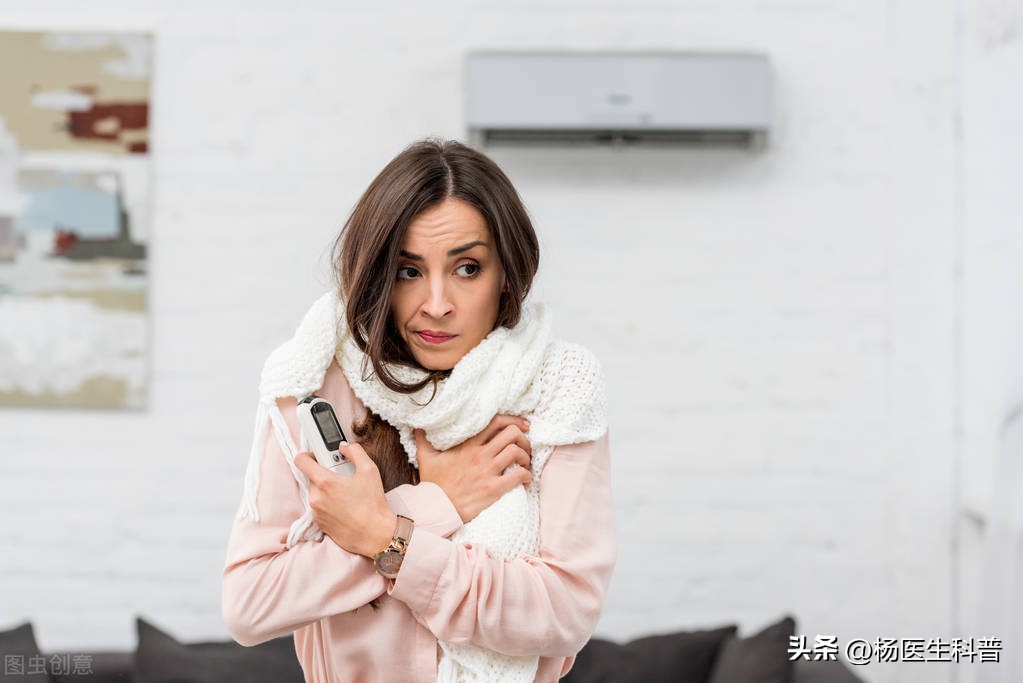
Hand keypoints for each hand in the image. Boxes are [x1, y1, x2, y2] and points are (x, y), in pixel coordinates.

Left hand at [294, 443, 396, 558]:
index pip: (301, 461)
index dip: (308, 454)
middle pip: (312, 477)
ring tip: (348, 493)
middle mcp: (316, 497)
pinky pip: (320, 507)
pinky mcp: (320, 523)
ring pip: (317, 492)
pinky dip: (329, 503)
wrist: (375, 535)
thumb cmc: (373, 505)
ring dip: (328, 489)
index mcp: (324, 482)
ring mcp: (316, 512)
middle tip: (344, 476)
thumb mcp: (369, 471)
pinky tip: (346, 507)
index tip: (318, 456)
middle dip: (326, 474)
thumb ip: (355, 452)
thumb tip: (344, 447)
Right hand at [416, 414, 531, 523]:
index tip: (523, 424)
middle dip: (523, 438)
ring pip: (516, 452)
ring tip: (525, 463)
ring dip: (526, 456)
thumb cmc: (434, 485)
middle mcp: (480, 455)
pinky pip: (517, 476)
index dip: (514, 420)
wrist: (437, 508)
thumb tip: (418, 426)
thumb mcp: (426, 458)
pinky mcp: (493, 489)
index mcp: (468, 445)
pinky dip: (526, 475)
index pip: (495, 422)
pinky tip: (525, 480)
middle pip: (512, 434)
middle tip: (525, 445)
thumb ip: (423, 440)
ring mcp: (487, 471)